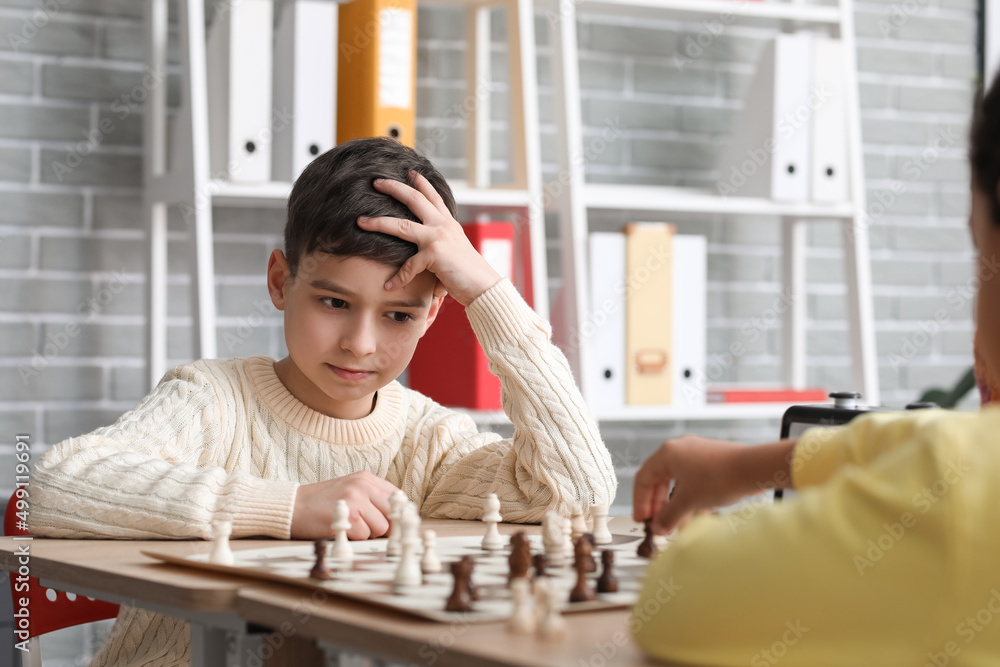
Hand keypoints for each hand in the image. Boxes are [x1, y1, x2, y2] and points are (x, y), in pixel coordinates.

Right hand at [291, 471, 399, 539]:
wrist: (292, 506)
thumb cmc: (321, 503)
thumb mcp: (350, 491)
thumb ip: (373, 499)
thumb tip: (398, 520)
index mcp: (366, 478)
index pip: (398, 497)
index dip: (395, 514)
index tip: (388, 523)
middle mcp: (363, 485)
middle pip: (392, 514)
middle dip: (382, 527)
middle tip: (364, 528)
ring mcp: (356, 498)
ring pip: (381, 527)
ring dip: (367, 533)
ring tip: (349, 527)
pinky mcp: (347, 515)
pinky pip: (364, 535)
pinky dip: (354, 538)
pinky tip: (340, 530)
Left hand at [356, 172, 502, 305]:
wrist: (483, 286)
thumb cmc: (468, 274)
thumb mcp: (455, 252)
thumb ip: (440, 246)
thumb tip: (423, 254)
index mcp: (448, 223)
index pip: (433, 197)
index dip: (421, 183)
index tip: (410, 172)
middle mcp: (443, 225)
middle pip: (414, 199)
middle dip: (393, 188)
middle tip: (376, 181)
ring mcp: (438, 237)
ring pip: (401, 225)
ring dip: (378, 222)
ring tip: (361, 221)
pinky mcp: (434, 254)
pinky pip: (408, 266)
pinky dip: (398, 278)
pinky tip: (388, 286)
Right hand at [632, 436, 796, 534]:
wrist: (754, 469)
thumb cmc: (720, 477)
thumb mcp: (688, 502)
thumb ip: (668, 517)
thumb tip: (659, 527)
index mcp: (667, 454)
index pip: (643, 479)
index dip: (640, 502)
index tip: (642, 519)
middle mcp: (679, 449)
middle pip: (659, 480)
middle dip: (658, 505)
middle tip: (658, 523)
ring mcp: (696, 453)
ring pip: (677, 482)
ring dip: (675, 504)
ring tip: (678, 523)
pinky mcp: (711, 459)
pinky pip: (692, 480)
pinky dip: (690, 497)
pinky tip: (696, 514)